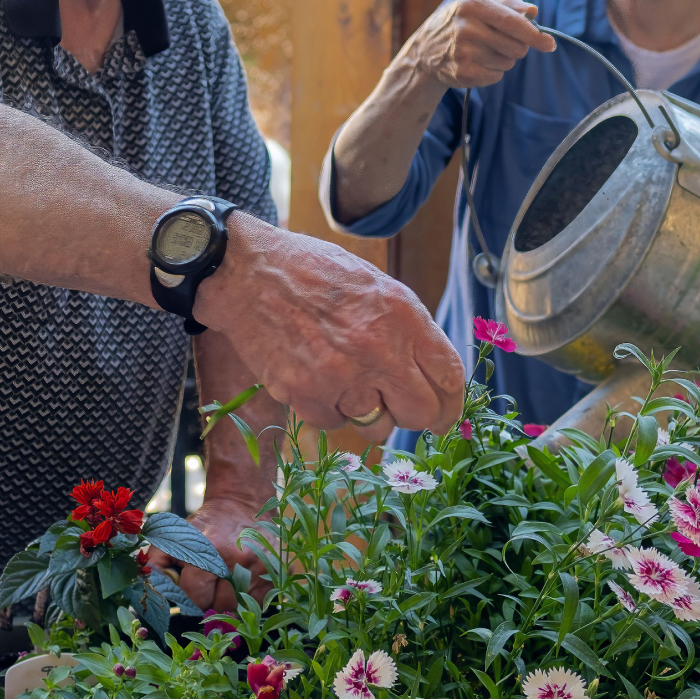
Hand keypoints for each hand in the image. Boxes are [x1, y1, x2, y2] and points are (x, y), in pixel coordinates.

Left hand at [146, 496, 268, 610]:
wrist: (244, 505)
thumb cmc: (206, 526)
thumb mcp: (176, 535)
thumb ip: (156, 561)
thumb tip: (147, 591)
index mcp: (209, 549)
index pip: (194, 596)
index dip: (189, 594)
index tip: (191, 583)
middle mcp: (238, 559)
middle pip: (216, 607)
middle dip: (208, 600)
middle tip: (209, 582)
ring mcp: (261, 567)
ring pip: (237, 609)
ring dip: (228, 602)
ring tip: (225, 581)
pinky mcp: (276, 572)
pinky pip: (257, 604)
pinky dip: (247, 599)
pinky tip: (242, 581)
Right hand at [197, 217, 465, 440]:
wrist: (248, 272)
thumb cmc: (311, 272)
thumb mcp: (373, 283)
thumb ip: (406, 327)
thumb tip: (430, 372)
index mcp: (402, 315)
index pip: (449, 377)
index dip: (451, 403)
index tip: (444, 413)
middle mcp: (378, 349)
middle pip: (421, 413)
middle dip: (414, 415)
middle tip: (398, 407)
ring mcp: (341, 376)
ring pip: (377, 426)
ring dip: (368, 412)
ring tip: (347, 381)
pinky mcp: (305, 395)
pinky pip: (334, 422)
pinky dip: (328, 407)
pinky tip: (315, 376)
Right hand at [406, 0, 554, 89]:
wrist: (425, 51)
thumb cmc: (460, 22)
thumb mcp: (479, 4)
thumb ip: (508, 4)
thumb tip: (533, 12)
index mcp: (472, 5)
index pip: (512, 22)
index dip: (534, 34)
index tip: (550, 44)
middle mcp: (466, 28)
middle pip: (516, 46)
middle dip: (518, 48)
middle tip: (502, 43)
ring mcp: (463, 52)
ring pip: (508, 63)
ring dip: (504, 60)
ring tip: (484, 52)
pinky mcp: (462, 73)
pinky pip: (496, 77)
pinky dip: (492, 72)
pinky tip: (476, 63)